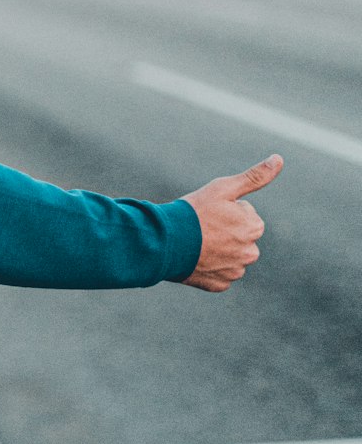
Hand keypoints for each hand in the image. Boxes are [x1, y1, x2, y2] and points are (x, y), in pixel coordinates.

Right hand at [181, 154, 283, 291]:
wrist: (165, 242)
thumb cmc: (194, 211)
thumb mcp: (224, 188)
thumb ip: (254, 176)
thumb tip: (278, 158)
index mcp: (254, 227)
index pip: (247, 217)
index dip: (228, 212)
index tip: (212, 212)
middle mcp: (250, 253)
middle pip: (241, 238)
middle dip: (227, 232)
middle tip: (203, 228)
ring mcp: (235, 271)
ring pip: (231, 256)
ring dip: (219, 250)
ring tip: (197, 243)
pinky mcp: (220, 285)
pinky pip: (220, 274)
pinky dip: (210, 267)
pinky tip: (196, 258)